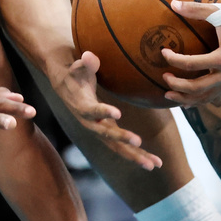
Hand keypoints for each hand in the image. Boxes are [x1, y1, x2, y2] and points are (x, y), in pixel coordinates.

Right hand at [53, 52, 161, 170]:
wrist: (66, 86)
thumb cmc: (75, 73)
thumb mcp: (78, 66)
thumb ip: (85, 63)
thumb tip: (89, 56)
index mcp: (82, 106)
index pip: (92, 111)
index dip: (103, 112)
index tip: (117, 113)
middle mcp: (90, 122)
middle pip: (105, 134)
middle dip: (121, 139)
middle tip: (138, 142)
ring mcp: (99, 130)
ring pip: (116, 146)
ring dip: (134, 155)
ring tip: (154, 164)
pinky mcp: (107, 132)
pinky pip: (122, 147)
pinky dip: (138, 155)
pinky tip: (154, 162)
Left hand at [160, 0, 220, 105]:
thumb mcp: (220, 12)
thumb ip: (196, 9)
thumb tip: (172, 3)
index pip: (193, 64)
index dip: (174, 60)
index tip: (163, 52)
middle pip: (198, 87)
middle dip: (178, 85)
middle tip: (163, 77)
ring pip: (207, 97)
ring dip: (187, 98)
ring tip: (168, 95)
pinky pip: (215, 95)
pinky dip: (200, 99)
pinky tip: (187, 98)